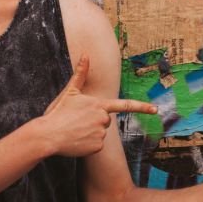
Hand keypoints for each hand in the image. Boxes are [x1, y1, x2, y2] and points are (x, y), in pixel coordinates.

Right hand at [39, 55, 156, 156]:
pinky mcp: (97, 147)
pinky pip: (96, 145)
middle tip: (77, 121)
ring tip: (74, 130)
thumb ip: (80, 74)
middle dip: (94, 120)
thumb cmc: (58, 113)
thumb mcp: (70, 92)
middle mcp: (103, 119)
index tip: (155, 110)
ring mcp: (101, 133)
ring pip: (100, 133)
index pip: (125, 105)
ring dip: (89, 133)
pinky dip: (87, 145)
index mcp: (100, 105)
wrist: (47, 135)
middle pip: (105, 120)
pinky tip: (76, 141)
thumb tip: (85, 55)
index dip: (142, 107)